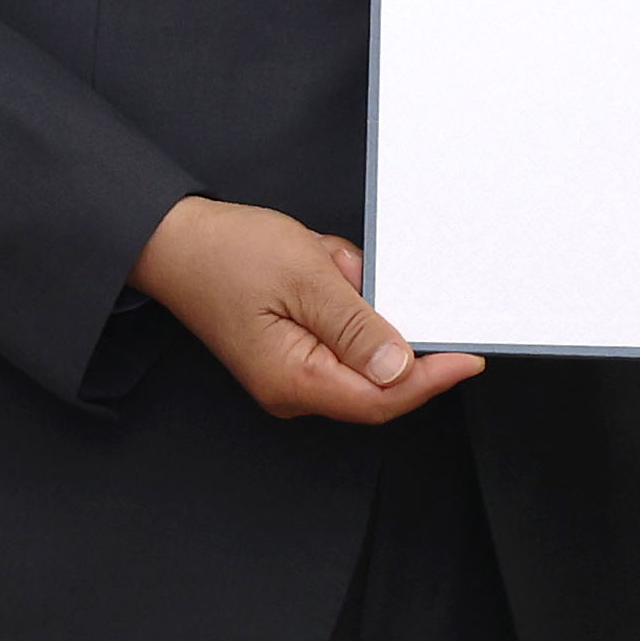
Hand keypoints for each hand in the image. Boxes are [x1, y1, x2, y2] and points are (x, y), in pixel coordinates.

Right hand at [132, 196, 482, 423]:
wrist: (171, 242)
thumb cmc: (225, 255)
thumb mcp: (303, 277)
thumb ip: (356, 325)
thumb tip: (400, 367)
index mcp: (293, 380)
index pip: (381, 398)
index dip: (430, 379)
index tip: (468, 357)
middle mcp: (293, 389)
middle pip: (374, 379)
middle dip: (378, 317)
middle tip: (352, 269)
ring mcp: (291, 372)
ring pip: (358, 347)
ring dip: (355, 299)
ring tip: (324, 261)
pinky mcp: (291, 351)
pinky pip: (339, 331)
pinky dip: (341, 295)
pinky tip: (320, 265)